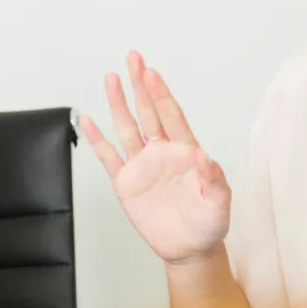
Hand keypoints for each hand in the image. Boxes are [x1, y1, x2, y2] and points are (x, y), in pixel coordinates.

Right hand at [78, 51, 231, 263]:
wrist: (188, 249)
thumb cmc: (208, 225)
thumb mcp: (219, 204)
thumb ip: (213, 180)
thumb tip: (204, 156)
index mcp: (185, 152)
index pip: (170, 116)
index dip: (160, 94)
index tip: (151, 73)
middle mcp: (161, 152)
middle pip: (147, 111)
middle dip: (140, 84)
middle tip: (133, 58)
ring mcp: (142, 165)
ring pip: (127, 127)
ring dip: (118, 103)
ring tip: (111, 78)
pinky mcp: (126, 182)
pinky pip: (108, 156)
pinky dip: (97, 139)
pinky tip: (88, 120)